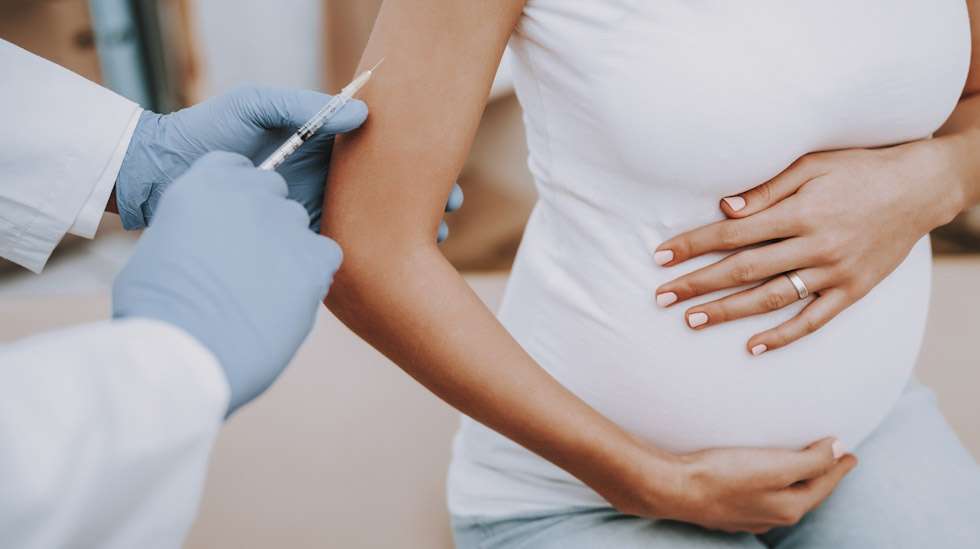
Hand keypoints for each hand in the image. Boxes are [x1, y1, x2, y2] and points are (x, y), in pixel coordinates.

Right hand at [113, 152, 340, 413]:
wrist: (181, 352)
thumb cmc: (157, 314)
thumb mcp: (158, 251)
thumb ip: (193, 230)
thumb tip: (209, 241)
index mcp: (202, 185)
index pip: (235, 167)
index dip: (236, 196)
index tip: (230, 224)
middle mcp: (248, 194)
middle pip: (273, 192)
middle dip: (263, 221)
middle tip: (247, 263)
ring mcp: (284, 225)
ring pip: (299, 225)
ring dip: (287, 250)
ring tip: (261, 292)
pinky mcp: (313, 260)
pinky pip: (326, 255)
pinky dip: (313, 274)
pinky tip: (287, 299)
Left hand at [115, 86, 462, 238]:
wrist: (162, 177)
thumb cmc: (207, 132)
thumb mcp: (253, 105)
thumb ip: (301, 105)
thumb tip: (362, 116)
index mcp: (319, 145)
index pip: (379, 151)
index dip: (416, 161)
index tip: (447, 172)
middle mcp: (323, 178)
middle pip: (385, 191)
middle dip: (424, 200)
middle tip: (452, 211)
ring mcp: (312, 209)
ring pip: (371, 221)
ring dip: (406, 229)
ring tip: (437, 238)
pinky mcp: (295, 238)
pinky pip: (340, 244)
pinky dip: (371, 253)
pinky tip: (396, 261)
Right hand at [613, 438, 854, 533]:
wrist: (675, 489)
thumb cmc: (724, 474)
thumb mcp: (775, 465)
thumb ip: (810, 460)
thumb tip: (839, 450)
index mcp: (790, 507)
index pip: (824, 484)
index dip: (839, 466)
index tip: (851, 453)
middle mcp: (772, 516)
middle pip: (806, 494)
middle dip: (821, 477)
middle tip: (833, 460)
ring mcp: (748, 516)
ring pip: (783, 498)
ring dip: (796, 483)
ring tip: (802, 468)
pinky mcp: (728, 510)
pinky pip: (761, 499)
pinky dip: (772, 487)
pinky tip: (763, 482)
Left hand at [653, 144, 961, 353]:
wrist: (920, 189)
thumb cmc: (859, 170)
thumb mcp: (813, 165)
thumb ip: (768, 189)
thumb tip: (725, 207)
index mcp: (800, 212)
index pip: (733, 233)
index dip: (693, 245)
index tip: (661, 256)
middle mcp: (815, 245)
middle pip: (744, 269)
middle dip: (698, 283)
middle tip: (661, 296)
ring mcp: (835, 272)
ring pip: (771, 298)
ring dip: (728, 311)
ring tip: (692, 320)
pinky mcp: (853, 291)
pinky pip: (813, 320)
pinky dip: (783, 336)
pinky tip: (752, 346)